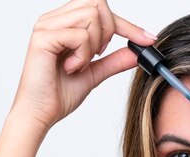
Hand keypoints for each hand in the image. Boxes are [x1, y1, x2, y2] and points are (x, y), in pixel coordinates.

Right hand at [10, 0, 155, 133]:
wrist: (41, 113)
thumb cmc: (59, 93)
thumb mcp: (95, 73)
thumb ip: (115, 60)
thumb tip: (137, 51)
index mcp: (65, 23)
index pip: (100, 8)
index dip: (127, 24)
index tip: (148, 39)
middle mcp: (54, 19)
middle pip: (97, 3)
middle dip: (109, 30)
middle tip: (98, 54)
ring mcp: (46, 25)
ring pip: (91, 16)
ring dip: (94, 45)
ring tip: (80, 64)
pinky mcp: (43, 37)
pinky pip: (80, 36)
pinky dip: (83, 55)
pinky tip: (71, 68)